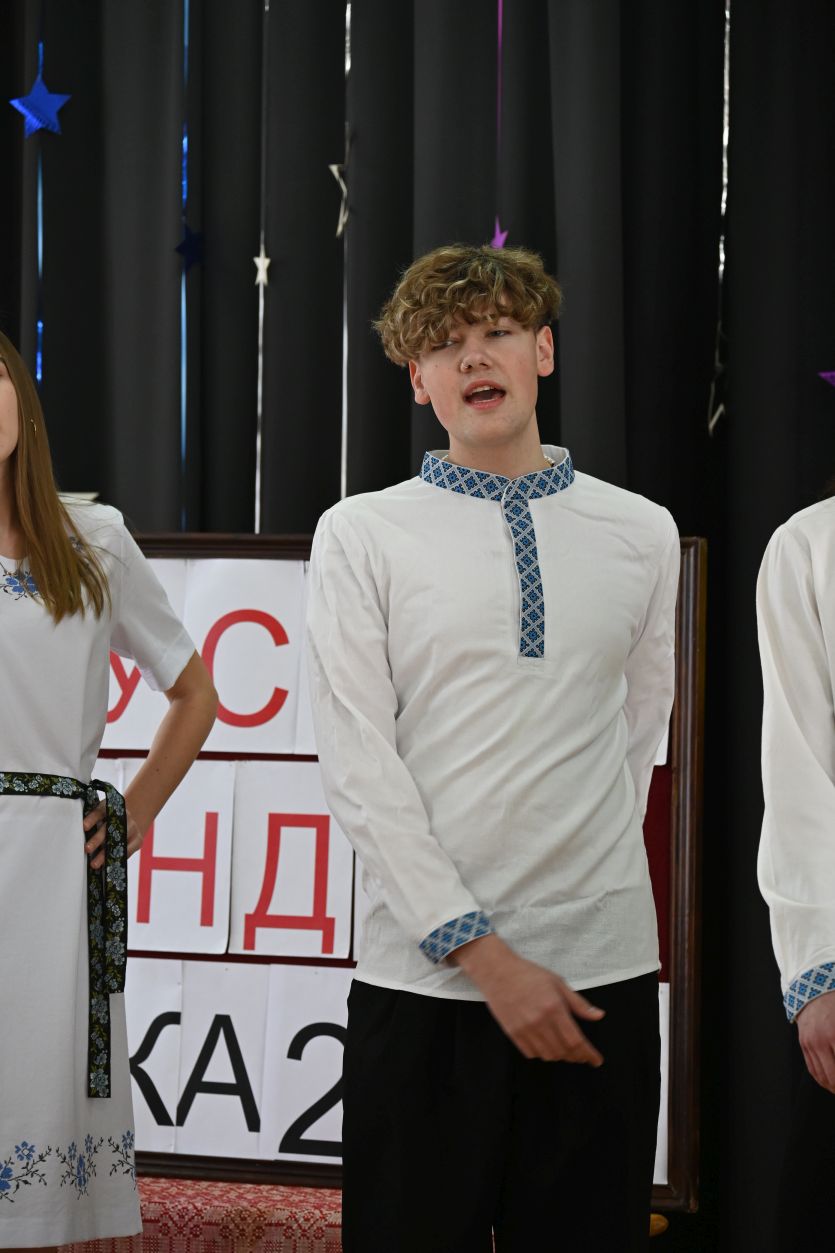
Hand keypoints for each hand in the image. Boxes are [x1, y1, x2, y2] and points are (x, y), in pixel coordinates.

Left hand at [83, 801, 144, 869]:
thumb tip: (71, 834)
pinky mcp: (138, 839)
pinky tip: (107, 865)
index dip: (92, 819)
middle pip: (109, 828)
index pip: (100, 811)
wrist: (131, 819)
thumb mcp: (100, 814)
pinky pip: (127, 850)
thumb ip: (90, 821)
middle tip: (87, 849)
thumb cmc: (107, 820)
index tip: (84, 827)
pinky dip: (117, 858)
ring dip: (105, 854)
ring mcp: (132, 827)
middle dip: (98, 839)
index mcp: (110, 807)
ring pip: (118, 842)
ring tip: (94, 864)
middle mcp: (124, 815)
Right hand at [452, 933, 604, 1064]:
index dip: (588, 1054)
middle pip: (564, 1051)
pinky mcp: (513, 1033)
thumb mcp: (558, 983)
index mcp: (554, 1008)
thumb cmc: (529, 974)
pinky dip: (543, 1054)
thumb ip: (579, 1003)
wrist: (498, 972)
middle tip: (583, 1055)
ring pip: (548, 1056)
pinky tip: (547, 1046)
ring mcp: (525, 1029)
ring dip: (561, 1056)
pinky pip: (531, 1054)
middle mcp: (540, 1022)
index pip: (576, 1041)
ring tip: (566, 1050)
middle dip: (577, 1057)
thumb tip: (599, 1016)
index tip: (596, 1060)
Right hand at [797, 989, 834, 1092]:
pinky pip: (812, 1068)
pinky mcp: (804, 1044)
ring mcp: (810, 1043)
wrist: (815, 990)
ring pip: (823, 1076)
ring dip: (833, 1086)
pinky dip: (822, 1080)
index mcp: (834, 1035)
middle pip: (834, 1077)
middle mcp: (821, 1042)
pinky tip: (830, 1084)